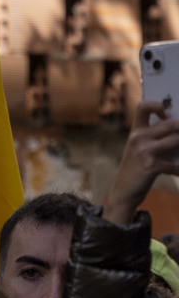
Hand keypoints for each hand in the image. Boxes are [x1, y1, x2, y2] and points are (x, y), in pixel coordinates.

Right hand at [105, 100, 178, 224]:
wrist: (123, 192)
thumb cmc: (136, 169)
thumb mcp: (139, 150)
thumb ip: (154, 139)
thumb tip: (178, 133)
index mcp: (136, 131)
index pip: (143, 106)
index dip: (158, 106)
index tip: (167, 115)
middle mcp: (139, 137)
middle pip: (168, 123)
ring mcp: (144, 151)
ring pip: (175, 141)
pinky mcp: (151, 166)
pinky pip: (174, 165)